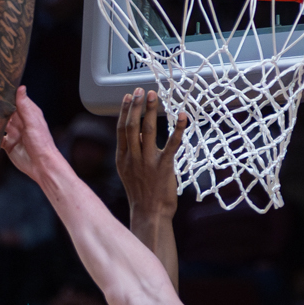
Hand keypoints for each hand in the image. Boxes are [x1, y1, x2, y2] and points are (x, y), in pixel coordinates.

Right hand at [1, 86, 62, 177]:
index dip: (6, 94)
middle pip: (5, 111)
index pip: (15, 100)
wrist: (41, 165)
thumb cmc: (41, 142)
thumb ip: (24, 106)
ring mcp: (14, 133)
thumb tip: (21, 87)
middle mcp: (20, 122)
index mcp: (28, 113)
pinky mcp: (8, 144)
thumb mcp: (32, 122)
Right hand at [114, 88, 184, 219]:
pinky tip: (182, 116)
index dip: (124, 111)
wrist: (150, 214)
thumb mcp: (129, 171)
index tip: (128, 97)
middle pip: (131, 126)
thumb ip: (132, 152)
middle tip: (141, 91)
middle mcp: (132, 158)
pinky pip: (171, 144)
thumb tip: (139, 133)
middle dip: (135, 106)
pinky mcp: (163, 167)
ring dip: (150, 111)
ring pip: (146, 130)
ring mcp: (147, 162)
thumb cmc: (142, 193)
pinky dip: (178, 129)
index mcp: (122, 158)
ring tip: (153, 96)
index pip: (121, 129)